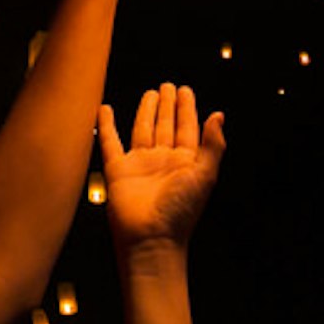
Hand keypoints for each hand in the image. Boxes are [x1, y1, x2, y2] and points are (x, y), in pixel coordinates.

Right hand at [97, 87, 225, 271]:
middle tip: (167, 85)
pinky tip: (105, 109)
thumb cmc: (181, 211)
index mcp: (186, 161)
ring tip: (150, 92)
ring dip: (146, 111)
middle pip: (165, 125)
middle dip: (167, 105)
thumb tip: (219, 115)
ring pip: (143, 130)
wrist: (151, 238)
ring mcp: (140, 164)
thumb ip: (213, 145)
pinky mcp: (118, 170)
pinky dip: (107, 125)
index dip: (187, 108)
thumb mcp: (205, 175)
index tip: (185, 90)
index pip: (187, 127)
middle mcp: (163, 160)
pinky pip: (111, 142)